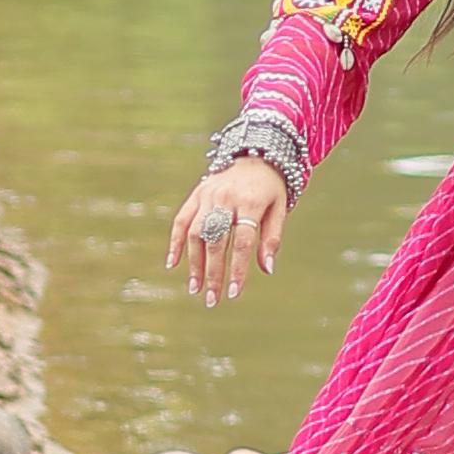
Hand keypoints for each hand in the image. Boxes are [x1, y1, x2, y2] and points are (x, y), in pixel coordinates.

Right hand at [166, 158, 290, 308]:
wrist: (256, 154)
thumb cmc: (271, 188)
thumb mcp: (280, 209)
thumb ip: (272, 238)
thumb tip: (267, 269)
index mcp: (250, 202)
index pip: (241, 242)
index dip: (238, 269)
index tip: (234, 293)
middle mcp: (225, 198)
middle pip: (216, 241)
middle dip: (213, 273)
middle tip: (212, 299)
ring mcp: (208, 195)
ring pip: (196, 233)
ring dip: (194, 263)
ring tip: (195, 288)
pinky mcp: (196, 194)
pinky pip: (181, 219)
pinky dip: (175, 241)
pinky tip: (173, 263)